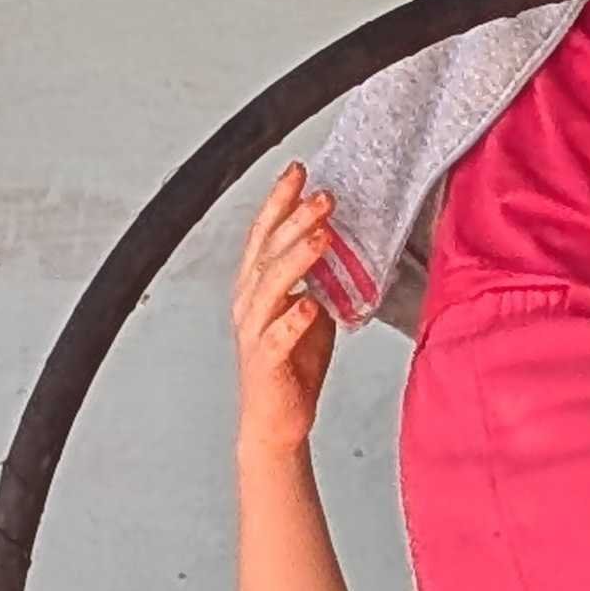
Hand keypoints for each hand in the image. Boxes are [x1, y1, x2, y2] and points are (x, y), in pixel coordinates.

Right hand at [233, 163, 336, 462]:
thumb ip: (318, 276)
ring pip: (270, 287)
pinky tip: (311, 305)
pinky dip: (293, 320)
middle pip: (267, 252)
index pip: (264, 233)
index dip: (279, 200)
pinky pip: (276, 337)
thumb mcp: (310, 308)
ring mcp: (255, 332)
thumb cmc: (292, 364)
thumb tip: (340, 238)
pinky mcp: (266, 363)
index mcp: (257, 286)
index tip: (299, 170)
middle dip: (294, 219)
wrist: (277, 421)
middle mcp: (249, 304)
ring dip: (295, 259)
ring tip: (321, 235)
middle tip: (324, 196)